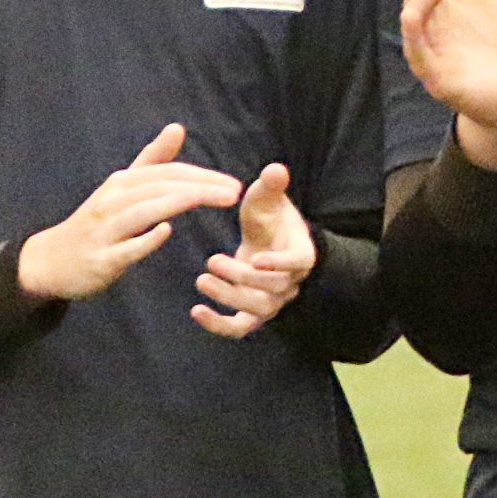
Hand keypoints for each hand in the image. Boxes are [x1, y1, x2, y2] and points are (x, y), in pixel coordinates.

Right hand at [17, 124, 244, 302]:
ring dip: (177, 203)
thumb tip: (177, 127)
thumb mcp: (122, 187)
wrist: (51, 260)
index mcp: (122, 183)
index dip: (202, 176)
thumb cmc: (97, 223)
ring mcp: (104, 230)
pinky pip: (124, 248)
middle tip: (234, 193)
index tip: (234, 185)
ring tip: (209, 200)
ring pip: (142, 211)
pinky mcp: (100, 259)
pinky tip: (165, 232)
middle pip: (160, 188)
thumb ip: (152, 160)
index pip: (168, 173)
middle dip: (199, 187)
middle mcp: (112, 201)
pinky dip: (143, 239)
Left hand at [193, 162, 315, 338]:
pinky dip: (219, 325)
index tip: (257, 258)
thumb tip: (275, 169)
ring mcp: (272, 300)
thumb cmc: (269, 216)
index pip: (299, 262)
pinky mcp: (252, 312)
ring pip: (257, 309)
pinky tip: (196, 311)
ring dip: (229, 298)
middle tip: (212, 261)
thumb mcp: (268, 198)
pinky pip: (240, 327)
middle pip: (274, 289)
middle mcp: (290, 281)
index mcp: (300, 252)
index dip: (281, 263)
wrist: (269, 239)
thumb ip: (271, 186)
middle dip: (242, 278)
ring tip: (201, 280)